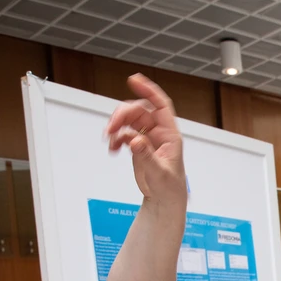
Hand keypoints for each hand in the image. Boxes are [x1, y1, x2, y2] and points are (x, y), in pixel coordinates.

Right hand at [104, 74, 186, 208]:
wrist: (163, 200)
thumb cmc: (170, 187)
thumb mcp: (160, 173)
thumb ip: (147, 156)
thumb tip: (136, 141)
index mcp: (170, 135)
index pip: (161, 105)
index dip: (149, 90)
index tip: (133, 80)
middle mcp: (159, 133)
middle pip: (138, 111)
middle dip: (123, 115)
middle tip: (111, 127)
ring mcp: (147, 138)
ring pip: (129, 120)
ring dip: (117, 125)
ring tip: (109, 138)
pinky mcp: (138, 146)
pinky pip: (124, 134)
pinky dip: (116, 138)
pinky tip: (113, 147)